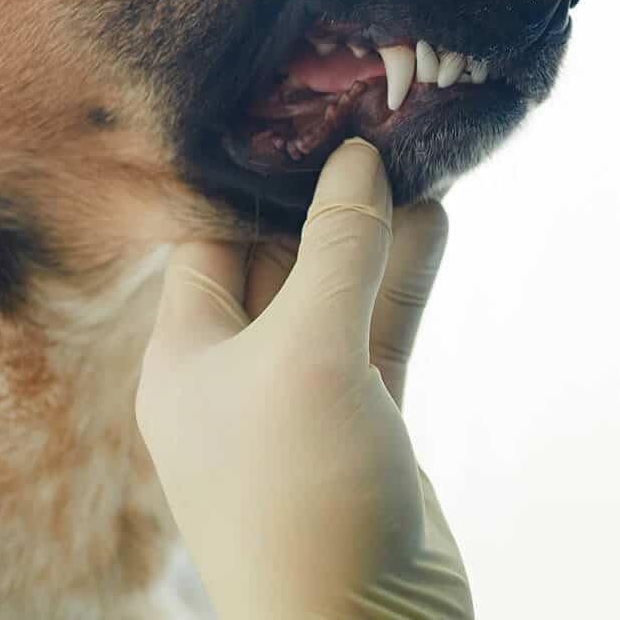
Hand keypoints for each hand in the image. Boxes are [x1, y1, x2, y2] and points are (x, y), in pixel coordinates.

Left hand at [136, 140, 473, 619]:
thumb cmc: (300, 494)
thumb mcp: (309, 353)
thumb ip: (334, 249)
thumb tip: (356, 157)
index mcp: (185, 356)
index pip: (206, 242)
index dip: (245, 184)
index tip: (291, 125)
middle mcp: (234, 371)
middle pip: (277, 260)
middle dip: (320, 201)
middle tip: (364, 129)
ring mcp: (301, 398)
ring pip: (337, 292)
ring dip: (373, 234)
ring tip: (411, 160)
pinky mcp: (362, 422)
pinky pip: (379, 331)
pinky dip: (403, 278)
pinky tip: (434, 219)